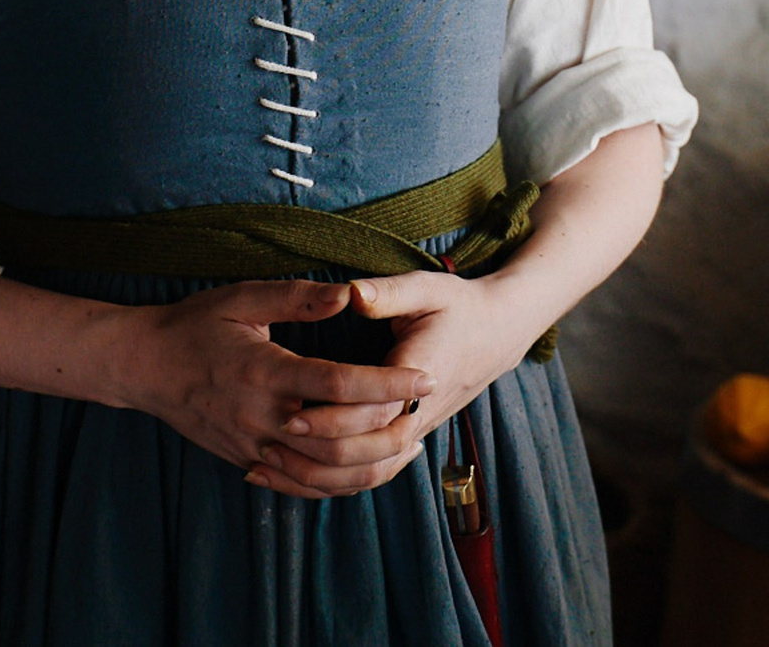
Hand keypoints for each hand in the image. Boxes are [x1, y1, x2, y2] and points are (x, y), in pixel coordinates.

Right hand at [112, 280, 435, 494]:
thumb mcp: (243, 297)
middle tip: (425, 412)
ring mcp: (252, 447)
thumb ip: (299, 297)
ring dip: (370, 465)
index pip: (337, 384)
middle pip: (337, 440)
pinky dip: (337, 484)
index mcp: (264, 371)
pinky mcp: (247, 462)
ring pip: (322, 474)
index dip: (385, 382)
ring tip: (407, 446)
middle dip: (388, 430)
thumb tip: (350, 294)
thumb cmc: (195, 325)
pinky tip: (366, 467)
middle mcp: (260, 417)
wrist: (143, 367)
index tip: (423, 376)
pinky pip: (300, 486)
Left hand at [252, 271, 541, 499]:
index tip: (291, 412)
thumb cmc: (458, 306)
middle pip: (370, 451)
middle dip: (320, 451)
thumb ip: (389, 293)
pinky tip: (300, 476)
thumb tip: (353, 294)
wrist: (496, 334)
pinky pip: (376, 470)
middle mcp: (420, 410)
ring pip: (373, 470)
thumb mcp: (429, 288)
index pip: (374, 410)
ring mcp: (418, 428)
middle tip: (273, 442)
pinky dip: (339, 480)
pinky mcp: (410, 435)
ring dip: (324, 475)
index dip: (332, 417)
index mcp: (421, 372)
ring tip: (274, 465)